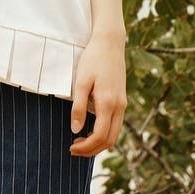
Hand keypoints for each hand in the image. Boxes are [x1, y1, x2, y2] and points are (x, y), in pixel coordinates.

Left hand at [69, 25, 126, 157]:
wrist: (110, 43)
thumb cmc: (93, 60)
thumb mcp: (81, 81)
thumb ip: (78, 106)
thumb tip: (75, 130)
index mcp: (108, 103)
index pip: (100, 136)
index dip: (86, 147)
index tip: (71, 148)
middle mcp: (119, 106)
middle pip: (110, 140)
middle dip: (92, 150)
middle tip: (74, 149)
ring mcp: (123, 104)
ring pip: (115, 134)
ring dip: (99, 143)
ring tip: (80, 142)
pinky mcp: (122, 101)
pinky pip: (116, 125)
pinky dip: (104, 134)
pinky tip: (90, 129)